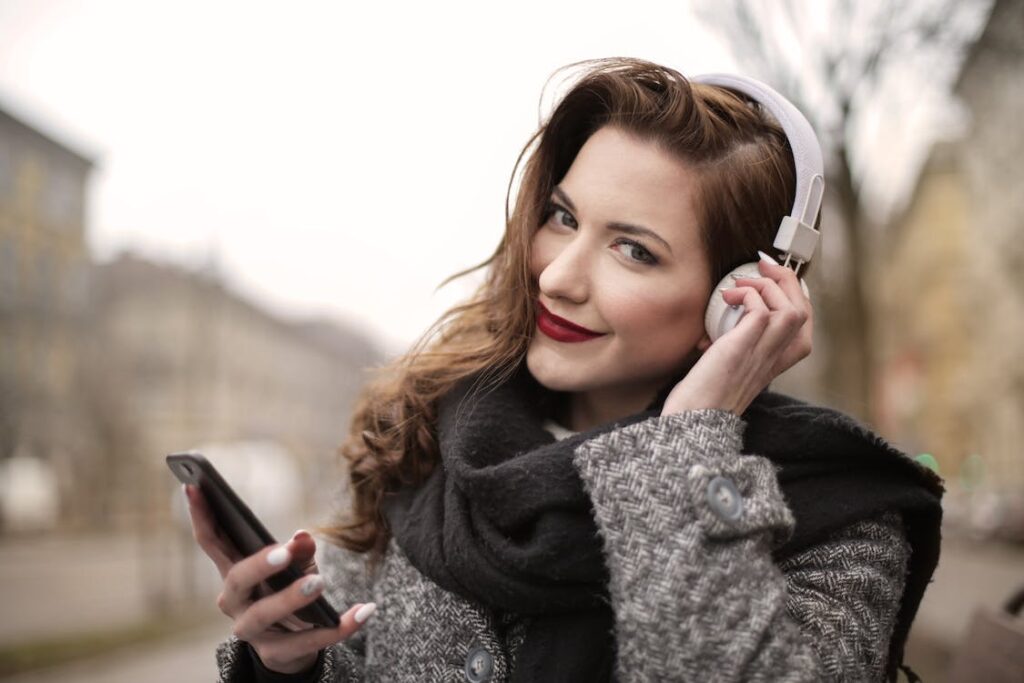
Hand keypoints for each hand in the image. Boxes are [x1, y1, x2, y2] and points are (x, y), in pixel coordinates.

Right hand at [184, 484, 374, 673]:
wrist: (292, 646)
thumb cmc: (286, 592)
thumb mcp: (294, 567)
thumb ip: (298, 551)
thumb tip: (303, 537)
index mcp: (233, 573)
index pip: (212, 541)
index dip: (201, 514)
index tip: (194, 485)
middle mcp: (234, 602)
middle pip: (237, 580)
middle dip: (260, 565)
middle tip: (285, 552)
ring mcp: (252, 631)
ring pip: (264, 614)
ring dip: (291, 598)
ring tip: (319, 584)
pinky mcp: (278, 653)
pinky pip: (310, 640)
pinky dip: (340, 626)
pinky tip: (365, 610)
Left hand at [662, 256, 812, 415]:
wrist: (692, 419)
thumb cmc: (705, 395)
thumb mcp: (731, 365)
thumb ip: (737, 343)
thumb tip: (721, 318)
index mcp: (776, 361)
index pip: (803, 320)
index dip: (791, 290)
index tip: (770, 272)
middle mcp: (776, 358)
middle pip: (803, 310)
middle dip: (786, 280)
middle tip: (761, 266)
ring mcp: (762, 354)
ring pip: (793, 310)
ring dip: (768, 286)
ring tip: (741, 283)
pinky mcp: (742, 349)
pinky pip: (760, 311)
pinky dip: (747, 295)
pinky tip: (728, 297)